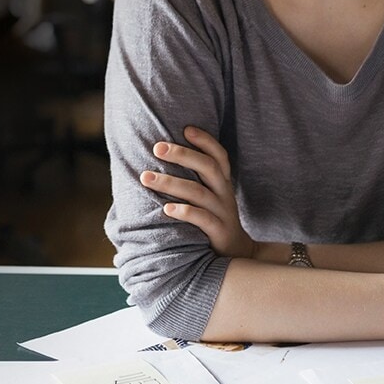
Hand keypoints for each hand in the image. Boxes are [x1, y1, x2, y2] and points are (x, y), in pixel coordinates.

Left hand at [140, 126, 257, 258]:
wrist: (237, 254)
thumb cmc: (212, 219)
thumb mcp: (209, 196)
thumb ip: (194, 180)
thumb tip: (156, 162)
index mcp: (222, 182)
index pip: (219, 156)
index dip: (205, 141)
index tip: (186, 129)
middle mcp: (224, 193)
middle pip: (208, 167)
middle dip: (182, 154)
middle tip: (157, 147)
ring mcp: (222, 213)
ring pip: (198, 192)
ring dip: (170, 183)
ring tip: (146, 178)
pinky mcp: (218, 232)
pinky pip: (202, 219)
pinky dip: (184, 212)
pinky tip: (166, 208)